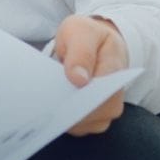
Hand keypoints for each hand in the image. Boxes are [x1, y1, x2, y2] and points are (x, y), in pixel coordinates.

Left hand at [53, 14, 128, 136]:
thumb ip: (81, 52)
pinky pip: (76, 127)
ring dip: (62, 116)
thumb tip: (79, 79)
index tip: (59, 97)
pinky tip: (48, 107)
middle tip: (44, 100)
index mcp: (115, 70)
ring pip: (83, 124)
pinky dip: (60, 119)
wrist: (95, 45)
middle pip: (92, 114)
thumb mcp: (82, 32)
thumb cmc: (87, 36)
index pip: (103, 93)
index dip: (81, 99)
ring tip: (44, 102)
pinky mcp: (93, 120)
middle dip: (67, 108)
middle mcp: (115, 97)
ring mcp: (105, 112)